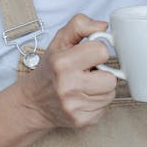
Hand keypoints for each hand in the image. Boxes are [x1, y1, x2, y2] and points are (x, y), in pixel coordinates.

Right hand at [18, 13, 117, 130]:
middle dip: (102, 73)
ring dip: (101, 88)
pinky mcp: (81, 121)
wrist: (34, 102)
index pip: (102, 51)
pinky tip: (84, 97)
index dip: (98, 51)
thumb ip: (80, 25)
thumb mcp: (60, 40)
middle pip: (111, 78)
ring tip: (86, 84)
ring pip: (110, 94)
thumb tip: (103, 26)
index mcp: (62, 63)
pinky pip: (105, 108)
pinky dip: (97, 102)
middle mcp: (68, 86)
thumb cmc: (50, 68)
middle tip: (89, 72)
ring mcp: (74, 106)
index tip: (89, 55)